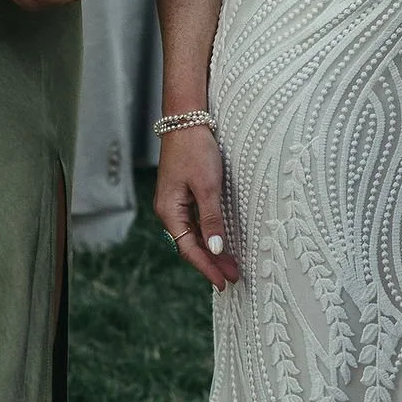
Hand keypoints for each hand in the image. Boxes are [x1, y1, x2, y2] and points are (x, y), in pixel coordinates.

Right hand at [155, 125, 238, 286]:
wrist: (186, 119)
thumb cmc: (195, 150)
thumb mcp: (207, 186)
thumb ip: (211, 219)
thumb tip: (215, 248)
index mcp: (169, 211)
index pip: (189, 249)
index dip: (207, 267)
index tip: (223, 282)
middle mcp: (169, 210)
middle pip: (190, 244)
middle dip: (211, 262)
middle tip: (233, 277)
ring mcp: (175, 202)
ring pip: (192, 234)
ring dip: (211, 249)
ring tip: (230, 264)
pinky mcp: (182, 193)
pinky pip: (194, 222)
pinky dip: (208, 234)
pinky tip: (219, 240)